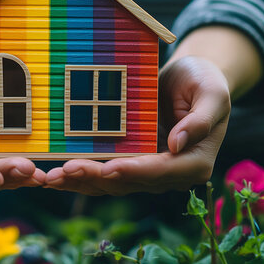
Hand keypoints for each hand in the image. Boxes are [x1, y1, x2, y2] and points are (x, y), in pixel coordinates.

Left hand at [44, 56, 230, 194]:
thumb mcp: (212, 93)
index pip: (160, 171)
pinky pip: (102, 173)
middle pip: (128, 181)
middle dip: (95, 177)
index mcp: (193, 162)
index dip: (133, 171)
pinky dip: (79, 175)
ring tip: (51, 177)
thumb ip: (200, 119)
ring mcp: (146, 170)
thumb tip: (178, 144)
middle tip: (65, 170)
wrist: (190, 80)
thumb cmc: (204, 82)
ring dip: (80, 181)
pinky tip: (55, 175)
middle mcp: (169, 173)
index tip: (108, 168)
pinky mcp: (128, 162)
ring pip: (110, 183)